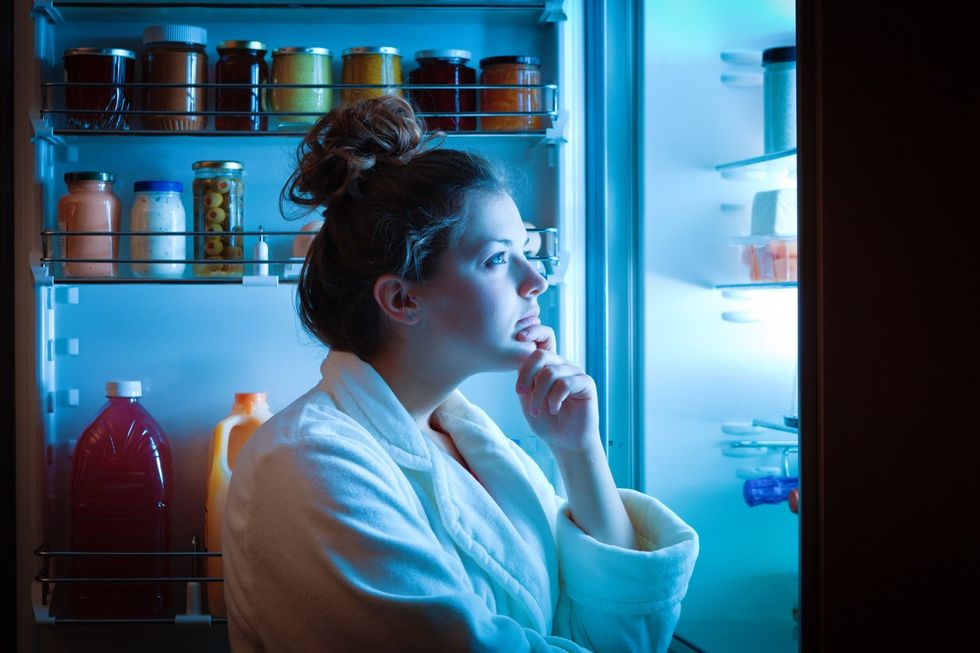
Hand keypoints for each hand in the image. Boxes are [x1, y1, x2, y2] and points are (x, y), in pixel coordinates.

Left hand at [515, 324, 599, 452]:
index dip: (533, 332)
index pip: (543, 338)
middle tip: (520, 393)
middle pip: (541, 354)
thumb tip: (518, 356)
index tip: (519, 337)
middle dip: (526, 375)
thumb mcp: (527, 397)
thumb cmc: (546, 421)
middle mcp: (562, 365)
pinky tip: (554, 410)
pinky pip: (565, 383)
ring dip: (538, 395)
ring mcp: (575, 373)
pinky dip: (554, 399)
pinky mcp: (586, 384)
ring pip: (550, 372)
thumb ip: (524, 377)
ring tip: (537, 412)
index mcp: (547, 365)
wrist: (564, 442)